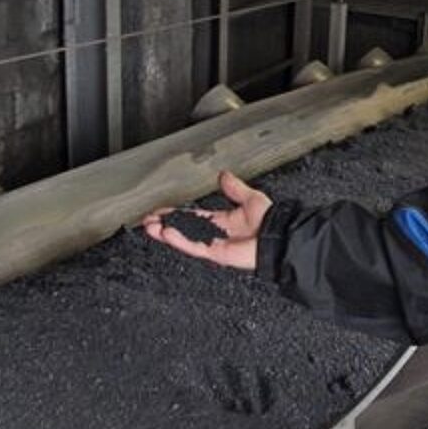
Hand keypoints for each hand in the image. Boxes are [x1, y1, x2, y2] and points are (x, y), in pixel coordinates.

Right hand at [141, 170, 270, 270]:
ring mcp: (215, 245)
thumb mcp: (250, 198)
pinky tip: (166, 234)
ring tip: (149, 227)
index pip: (192, 217)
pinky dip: (180, 240)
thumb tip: (224, 175)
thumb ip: (235, 189)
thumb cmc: (271, 220)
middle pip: (184, 229)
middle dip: (164, 225)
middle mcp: (216, 234)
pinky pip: (195, 246)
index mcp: (222, 222)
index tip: (159, 211)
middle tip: (147, 221)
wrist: (280, 235)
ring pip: (185, 239)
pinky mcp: (217, 253)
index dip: (175, 214)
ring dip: (166, 233)